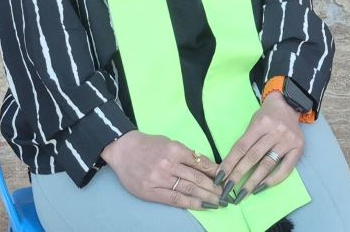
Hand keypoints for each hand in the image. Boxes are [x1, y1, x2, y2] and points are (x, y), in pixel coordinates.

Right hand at [101, 130, 224, 208]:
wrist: (122, 150)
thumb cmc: (148, 145)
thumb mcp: (169, 142)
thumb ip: (186, 154)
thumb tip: (206, 166)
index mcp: (174, 149)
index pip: (200, 163)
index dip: (215, 172)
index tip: (225, 178)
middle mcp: (168, 164)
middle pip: (196, 178)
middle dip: (214, 188)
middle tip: (226, 194)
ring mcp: (159, 179)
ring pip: (188, 190)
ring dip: (206, 197)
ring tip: (218, 202)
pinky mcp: (151, 191)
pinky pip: (174, 199)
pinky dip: (190, 203)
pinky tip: (202, 206)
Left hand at [215, 93, 304, 204]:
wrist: (289, 105)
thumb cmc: (267, 116)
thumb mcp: (253, 122)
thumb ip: (246, 140)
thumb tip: (231, 165)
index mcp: (261, 123)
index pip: (241, 146)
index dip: (229, 162)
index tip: (220, 177)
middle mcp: (275, 131)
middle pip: (253, 157)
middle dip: (238, 175)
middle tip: (228, 190)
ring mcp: (288, 140)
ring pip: (268, 164)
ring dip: (253, 181)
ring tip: (243, 193)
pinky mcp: (299, 148)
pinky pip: (286, 168)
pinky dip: (273, 180)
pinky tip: (261, 187)